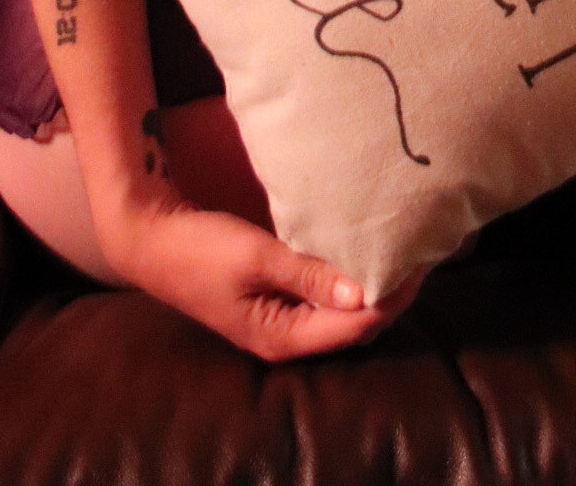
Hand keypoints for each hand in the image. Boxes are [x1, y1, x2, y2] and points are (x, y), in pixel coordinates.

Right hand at [104, 191, 424, 360]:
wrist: (152, 238)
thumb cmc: (200, 249)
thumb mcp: (256, 257)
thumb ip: (308, 274)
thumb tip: (364, 293)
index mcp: (282, 337)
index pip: (356, 326)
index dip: (392, 298)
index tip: (421, 262)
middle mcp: (286, 337)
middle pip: (354, 326)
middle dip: (390, 295)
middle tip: (423, 253)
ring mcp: (280, 319)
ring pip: (341, 312)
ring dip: (371, 286)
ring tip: (401, 250)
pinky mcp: (275, 298)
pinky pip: (323, 297)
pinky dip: (347, 279)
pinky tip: (362, 252)